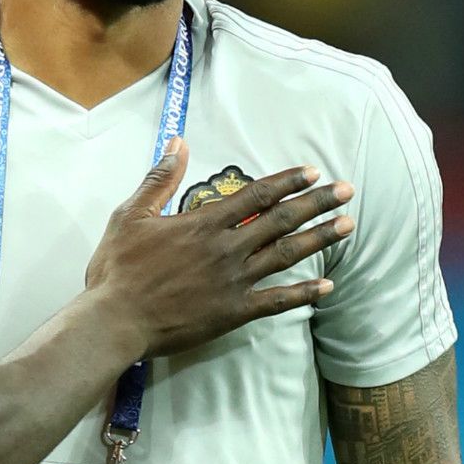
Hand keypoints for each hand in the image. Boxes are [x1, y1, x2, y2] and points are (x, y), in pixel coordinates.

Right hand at [85, 138, 353, 358]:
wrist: (116, 320)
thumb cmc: (118, 268)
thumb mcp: (131, 215)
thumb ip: (160, 179)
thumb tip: (178, 143)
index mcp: (204, 224)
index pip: (255, 195)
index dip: (287, 182)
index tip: (313, 172)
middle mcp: (227, 249)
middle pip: (281, 221)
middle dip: (317, 204)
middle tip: (347, 191)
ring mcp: (234, 282)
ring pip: (286, 255)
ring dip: (319, 239)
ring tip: (348, 225)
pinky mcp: (233, 312)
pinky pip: (276, 301)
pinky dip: (303, 294)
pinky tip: (327, 287)